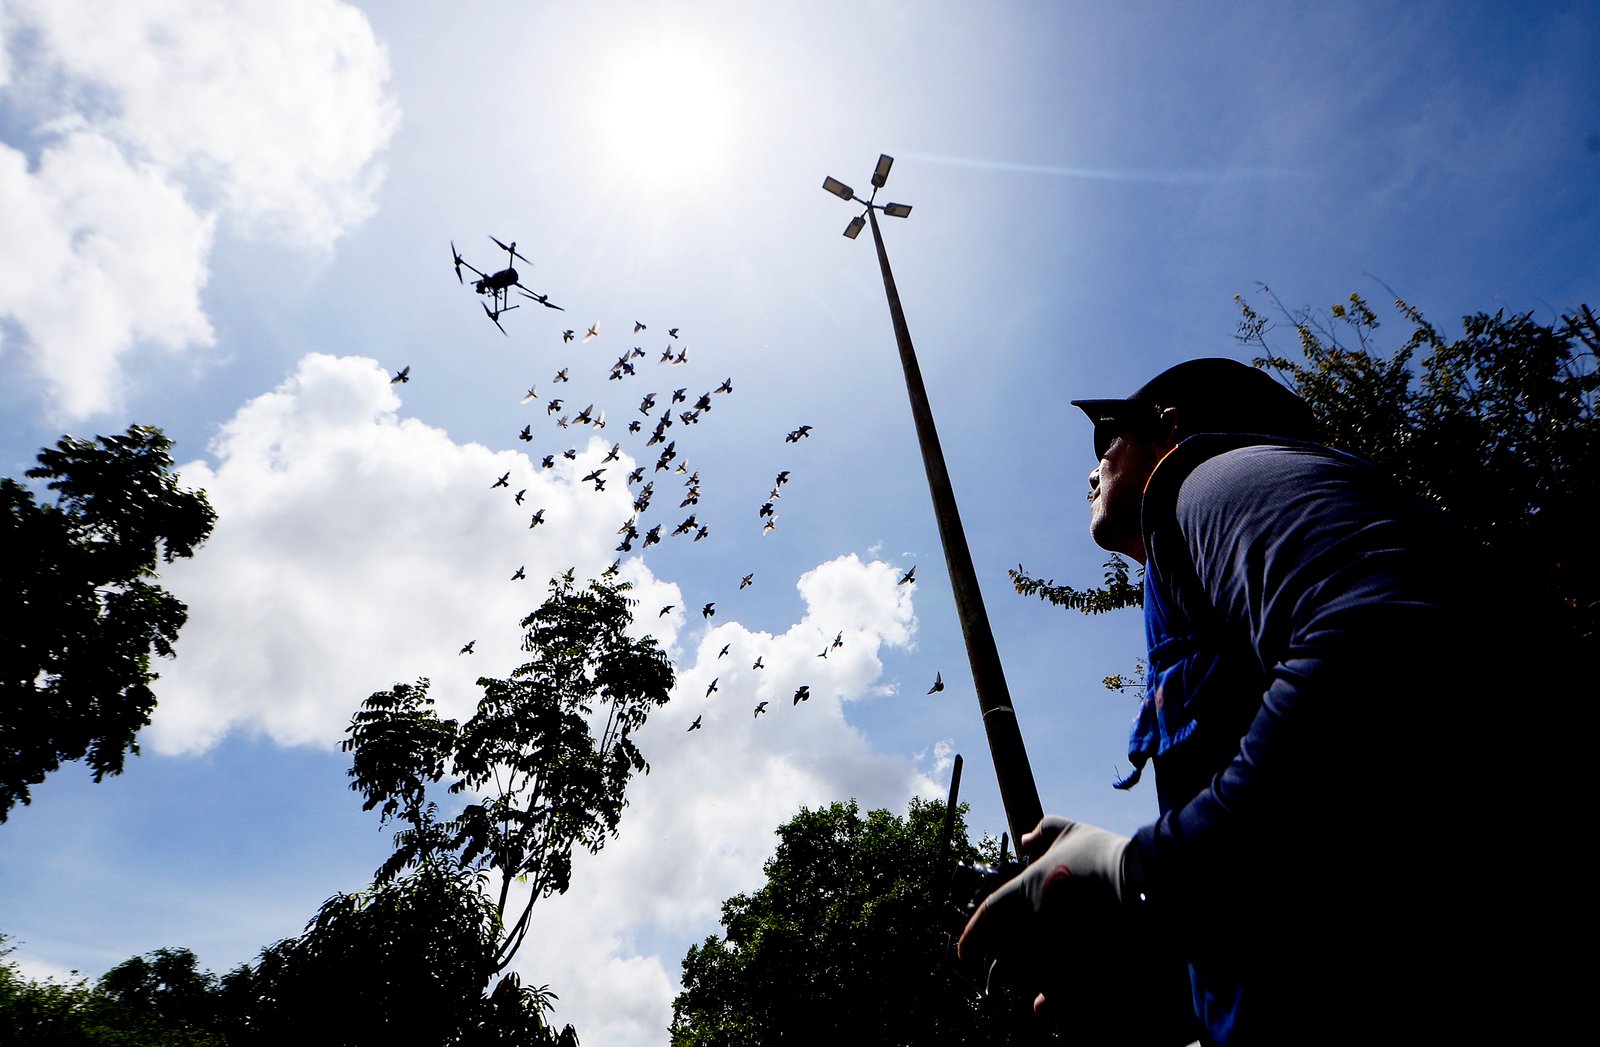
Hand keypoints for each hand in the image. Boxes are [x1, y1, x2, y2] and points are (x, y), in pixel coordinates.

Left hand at [956, 816, 1130, 1016]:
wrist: (1145, 884)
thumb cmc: (1106, 856)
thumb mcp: (1073, 831)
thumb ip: (1046, 830)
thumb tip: (1026, 838)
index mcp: (1026, 889)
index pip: (988, 914)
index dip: (972, 934)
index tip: (963, 952)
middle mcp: (1032, 920)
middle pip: (1006, 949)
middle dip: (1005, 959)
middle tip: (1004, 965)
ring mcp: (1053, 947)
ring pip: (1028, 974)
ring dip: (1029, 983)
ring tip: (1035, 995)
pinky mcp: (1077, 969)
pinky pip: (1054, 994)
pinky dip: (1049, 1005)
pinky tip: (1045, 1010)